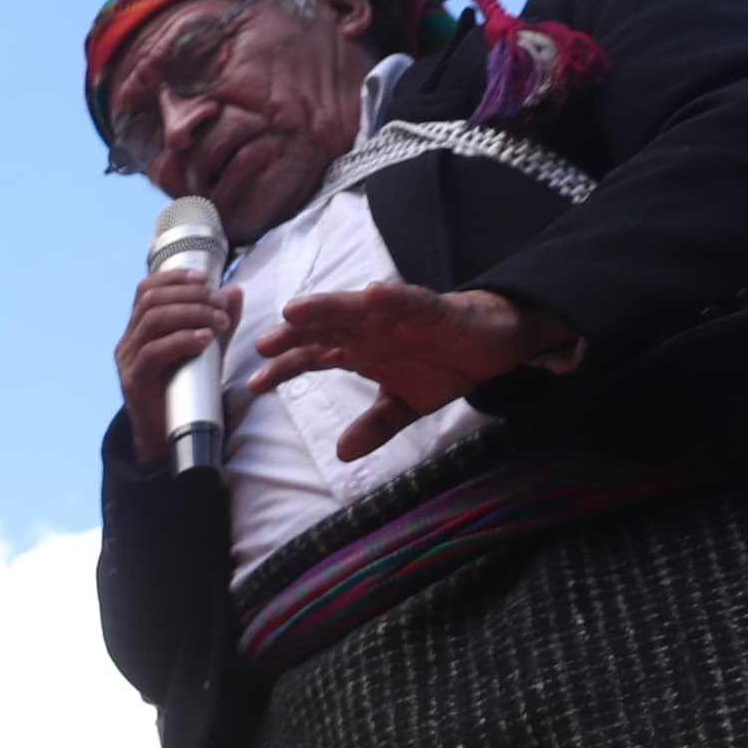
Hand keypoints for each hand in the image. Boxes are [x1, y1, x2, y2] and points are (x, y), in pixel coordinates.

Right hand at [117, 265, 241, 465]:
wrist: (167, 441)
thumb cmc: (184, 393)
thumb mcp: (207, 350)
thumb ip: (219, 321)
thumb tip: (233, 291)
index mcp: (139, 331)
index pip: (146, 290)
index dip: (175, 278)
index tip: (206, 278)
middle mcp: (128, 343)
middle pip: (151, 300)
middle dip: (191, 295)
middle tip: (220, 304)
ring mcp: (128, 363)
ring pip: (153, 320)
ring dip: (191, 314)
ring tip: (218, 322)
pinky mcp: (135, 383)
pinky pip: (154, 352)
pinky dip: (182, 339)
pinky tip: (205, 339)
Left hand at [249, 281, 581, 458]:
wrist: (494, 347)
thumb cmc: (443, 365)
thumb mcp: (404, 407)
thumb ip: (374, 427)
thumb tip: (342, 453)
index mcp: (360, 349)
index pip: (312, 356)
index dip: (284, 368)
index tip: (254, 385)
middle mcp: (371, 328)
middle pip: (324, 328)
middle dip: (294, 335)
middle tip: (264, 344)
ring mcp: (399, 315)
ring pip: (355, 308)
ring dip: (326, 307)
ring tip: (297, 310)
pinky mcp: (433, 308)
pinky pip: (410, 301)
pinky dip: (392, 297)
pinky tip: (373, 294)